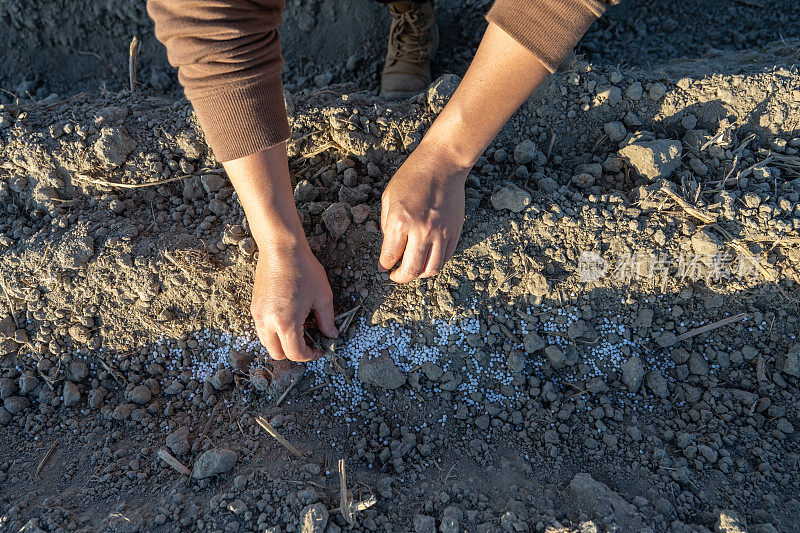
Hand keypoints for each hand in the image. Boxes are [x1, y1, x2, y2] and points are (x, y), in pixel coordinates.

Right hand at [251, 239, 336, 361]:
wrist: (281, 248)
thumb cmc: (304, 269)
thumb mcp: (323, 296)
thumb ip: (327, 320)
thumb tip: (331, 335)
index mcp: (286, 323)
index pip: (295, 354)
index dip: (310, 355)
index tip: (319, 349)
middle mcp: (267, 322)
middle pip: (277, 354)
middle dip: (294, 353)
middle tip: (309, 342)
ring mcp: (257, 315)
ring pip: (267, 343)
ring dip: (282, 343)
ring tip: (299, 329)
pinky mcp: (254, 306)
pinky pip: (262, 329)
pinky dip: (274, 332)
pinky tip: (288, 318)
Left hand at [379, 139, 467, 282]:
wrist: (443, 164)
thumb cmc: (412, 176)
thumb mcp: (389, 197)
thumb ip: (386, 225)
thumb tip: (389, 247)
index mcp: (400, 222)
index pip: (389, 257)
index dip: (384, 266)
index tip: (383, 267)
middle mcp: (421, 231)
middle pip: (411, 271)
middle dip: (400, 278)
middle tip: (396, 276)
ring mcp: (441, 233)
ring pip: (431, 269)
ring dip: (419, 274)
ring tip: (413, 269)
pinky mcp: (454, 231)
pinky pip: (445, 257)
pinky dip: (435, 263)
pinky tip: (428, 257)